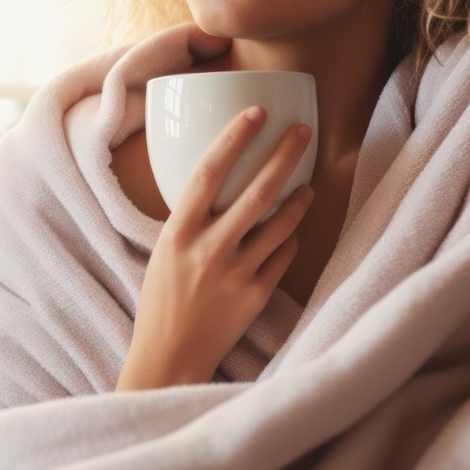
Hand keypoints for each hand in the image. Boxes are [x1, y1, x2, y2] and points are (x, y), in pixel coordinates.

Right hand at [117, 105, 314, 389]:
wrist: (169, 356)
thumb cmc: (162, 299)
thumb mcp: (163, 251)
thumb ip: (190, 219)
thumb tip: (217, 181)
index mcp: (178, 234)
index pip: (208, 173)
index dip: (234, 138)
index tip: (256, 112)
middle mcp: (208, 250)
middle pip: (257, 191)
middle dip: (285, 155)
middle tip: (304, 131)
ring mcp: (235, 274)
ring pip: (280, 224)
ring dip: (299, 199)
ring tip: (308, 184)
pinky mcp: (256, 296)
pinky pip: (283, 256)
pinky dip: (289, 239)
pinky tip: (292, 231)